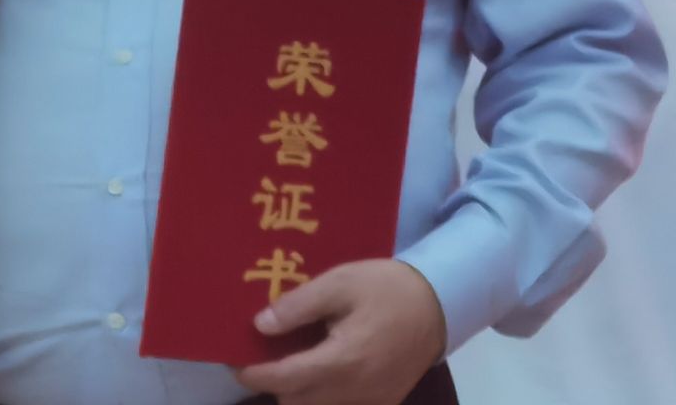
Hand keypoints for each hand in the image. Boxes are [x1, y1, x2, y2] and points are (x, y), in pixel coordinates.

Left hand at [233, 259, 446, 404]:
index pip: (285, 380)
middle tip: (264, 356)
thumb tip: (260, 325)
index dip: (255, 374)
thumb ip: (299, 305)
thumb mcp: (340, 282)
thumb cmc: (386, 288)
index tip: (236, 362)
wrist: (439, 304)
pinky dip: (323, 394)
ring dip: (298, 391)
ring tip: (292, 361)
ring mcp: (369, 401)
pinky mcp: (381, 402)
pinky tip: (323, 367)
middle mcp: (353, 391)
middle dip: (275, 384)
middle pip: (297, 401)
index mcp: (341, 361)